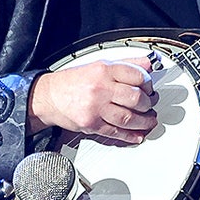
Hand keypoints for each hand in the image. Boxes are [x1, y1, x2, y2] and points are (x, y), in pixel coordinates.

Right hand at [28, 56, 157, 143]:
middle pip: (135, 98)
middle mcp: (100, 88)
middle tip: (150, 105)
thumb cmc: (72, 82)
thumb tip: (149, 64)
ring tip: (149, 121)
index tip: (150, 88)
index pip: (137, 76)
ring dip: (144, 122)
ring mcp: (95, 108)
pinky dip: (129, 136)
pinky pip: (115, 132)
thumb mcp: (99, 65)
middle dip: (148, 104)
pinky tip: (137, 135)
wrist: (48, 97)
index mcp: (104, 70)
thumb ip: (126, 64)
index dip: (148, 83)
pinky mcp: (91, 124)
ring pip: (128, 118)